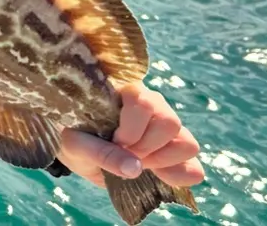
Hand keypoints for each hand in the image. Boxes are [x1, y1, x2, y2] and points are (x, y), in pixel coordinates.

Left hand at [56, 82, 203, 189]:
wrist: (78, 150)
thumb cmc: (73, 135)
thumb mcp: (76, 144)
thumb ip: (102, 153)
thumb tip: (135, 168)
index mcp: (126, 90)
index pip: (145, 102)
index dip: (131, 129)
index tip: (114, 140)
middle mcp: (152, 103)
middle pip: (170, 122)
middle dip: (145, 147)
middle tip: (124, 153)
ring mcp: (166, 127)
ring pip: (186, 143)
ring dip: (161, 161)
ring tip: (137, 163)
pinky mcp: (173, 152)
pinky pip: (193, 167)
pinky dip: (178, 176)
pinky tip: (154, 176)